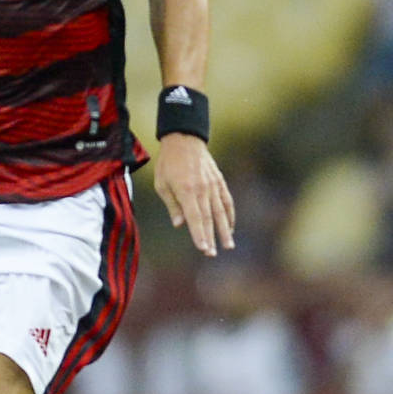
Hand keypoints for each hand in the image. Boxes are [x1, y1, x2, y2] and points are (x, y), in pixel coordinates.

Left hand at [152, 134, 235, 258]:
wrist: (184, 140)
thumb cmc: (168, 163)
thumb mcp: (162, 184)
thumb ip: (173, 205)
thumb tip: (180, 225)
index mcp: (186, 190)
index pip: (195, 217)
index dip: (199, 234)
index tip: (204, 248)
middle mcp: (202, 189)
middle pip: (208, 218)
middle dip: (211, 237)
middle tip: (212, 253)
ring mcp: (213, 185)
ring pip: (221, 211)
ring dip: (225, 230)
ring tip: (228, 245)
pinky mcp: (219, 182)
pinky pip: (227, 201)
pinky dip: (230, 215)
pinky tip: (231, 227)